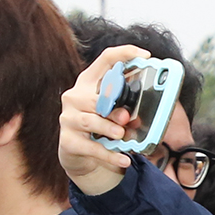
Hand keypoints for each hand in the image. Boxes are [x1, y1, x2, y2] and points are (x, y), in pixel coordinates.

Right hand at [58, 46, 149, 196]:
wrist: (80, 154)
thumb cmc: (102, 127)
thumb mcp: (114, 114)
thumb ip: (127, 109)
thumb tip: (136, 115)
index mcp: (89, 83)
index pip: (105, 60)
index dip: (125, 54)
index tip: (146, 56)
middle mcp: (75, 96)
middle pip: (95, 96)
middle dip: (112, 106)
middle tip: (127, 116)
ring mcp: (68, 118)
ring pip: (90, 121)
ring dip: (108, 129)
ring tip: (122, 136)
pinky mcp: (69, 141)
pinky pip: (91, 148)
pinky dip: (110, 155)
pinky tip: (124, 160)